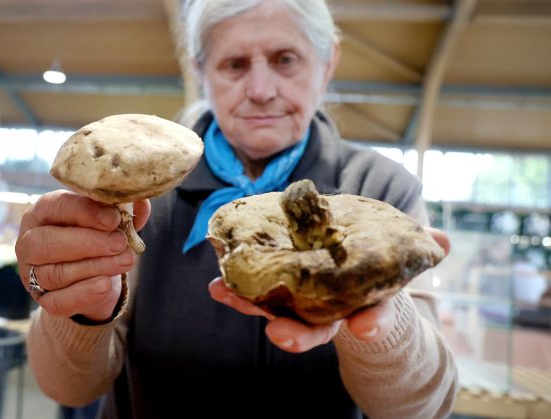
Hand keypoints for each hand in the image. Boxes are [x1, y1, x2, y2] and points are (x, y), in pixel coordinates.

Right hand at [15, 190, 150, 321]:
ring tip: (126, 261)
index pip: (56, 206)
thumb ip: (125, 211)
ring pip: (55, 273)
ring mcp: (32, 273)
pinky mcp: (43, 300)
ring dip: (94, 267)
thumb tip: (142, 201)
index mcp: (44, 212)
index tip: (114, 218)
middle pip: (47, 242)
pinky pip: (57, 301)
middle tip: (120, 243)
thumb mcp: (112, 221)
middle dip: (88, 242)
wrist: (94, 276)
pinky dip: (83, 293)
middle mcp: (29, 241)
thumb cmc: (99, 237)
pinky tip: (106, 284)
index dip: (85, 212)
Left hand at [209, 227, 450, 352]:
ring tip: (224, 293)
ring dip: (249, 305)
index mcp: (361, 305)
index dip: (369, 322)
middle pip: (314, 329)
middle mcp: (328, 313)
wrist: (348, 279)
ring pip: (275, 312)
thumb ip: (419, 251)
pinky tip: (215, 283)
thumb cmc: (374, 272)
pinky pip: (255, 294)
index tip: (365, 325)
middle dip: (297, 334)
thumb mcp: (399, 261)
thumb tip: (444, 242)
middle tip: (280, 334)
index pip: (368, 318)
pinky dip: (236, 289)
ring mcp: (299, 305)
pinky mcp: (275, 292)